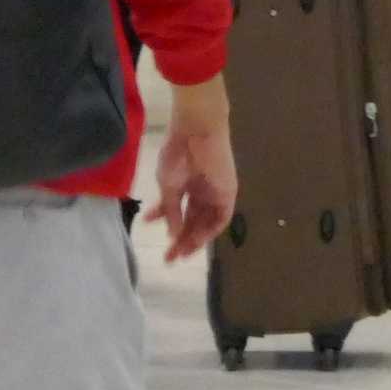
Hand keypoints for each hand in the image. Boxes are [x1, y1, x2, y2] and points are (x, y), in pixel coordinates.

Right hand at [150, 85, 237, 263]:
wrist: (196, 130)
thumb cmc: (177, 152)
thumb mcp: (167, 185)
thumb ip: (171, 210)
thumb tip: (172, 234)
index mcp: (186, 185)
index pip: (179, 213)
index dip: (172, 230)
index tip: (163, 246)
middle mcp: (201, 191)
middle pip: (192, 222)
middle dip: (181, 241)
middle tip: (169, 259)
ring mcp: (215, 192)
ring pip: (205, 223)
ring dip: (194, 240)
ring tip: (181, 254)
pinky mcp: (227, 192)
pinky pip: (220, 218)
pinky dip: (209, 231)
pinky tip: (195, 240)